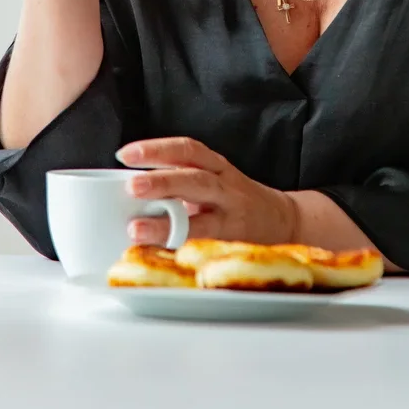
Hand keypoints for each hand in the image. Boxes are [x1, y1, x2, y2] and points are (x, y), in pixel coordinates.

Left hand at [115, 137, 297, 246]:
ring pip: (202, 218)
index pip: (188, 150)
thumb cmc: (234, 199)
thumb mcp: (213, 178)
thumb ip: (180, 180)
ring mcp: (232, 219)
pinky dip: (182, 253)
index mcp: (217, 167)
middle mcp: (226, 189)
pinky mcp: (234, 246)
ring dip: (166, 224)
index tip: (125, 154)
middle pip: (196, 179)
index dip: (157, 149)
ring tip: (135, 229)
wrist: (283, 219)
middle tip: (131, 186)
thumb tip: (126, 192)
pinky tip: (159, 258)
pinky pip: (207, 249)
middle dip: (163, 181)